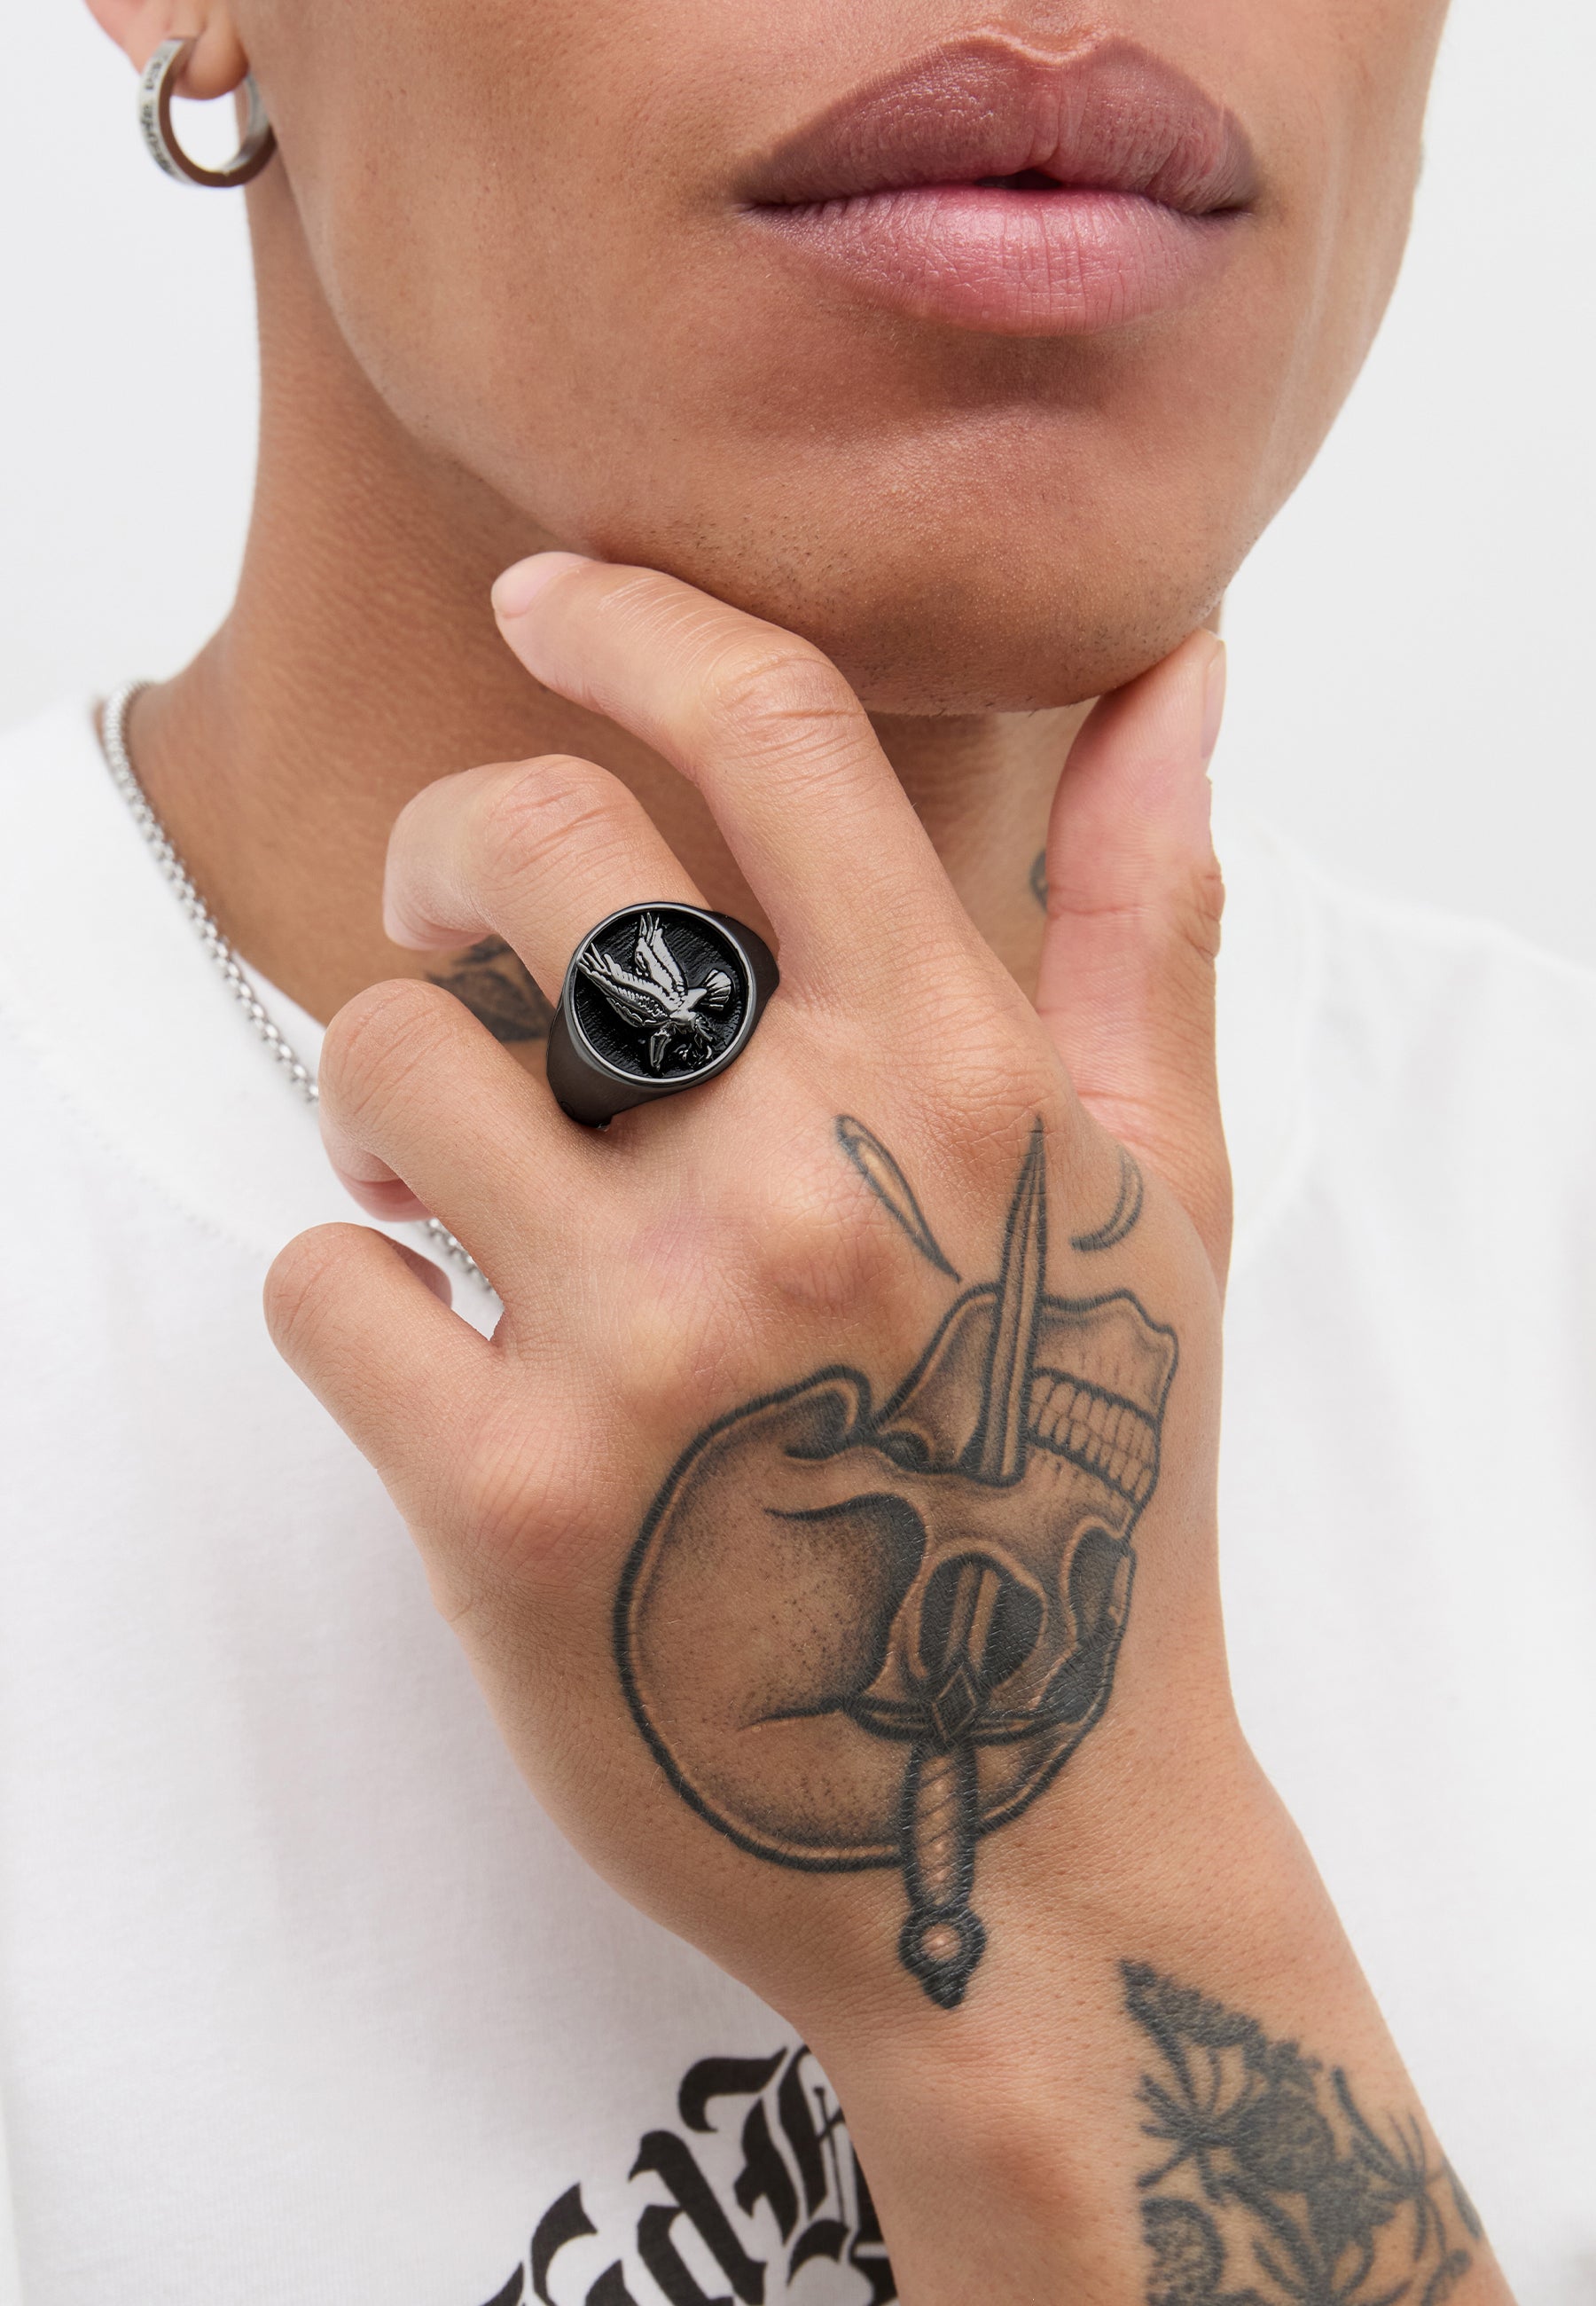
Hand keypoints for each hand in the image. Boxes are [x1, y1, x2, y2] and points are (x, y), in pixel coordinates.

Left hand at [266, 558, 1248, 2287]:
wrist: (1016, 1830)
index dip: (631, 618)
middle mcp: (797, 1184)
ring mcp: (641, 1348)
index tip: (549, 601)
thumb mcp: (1155, 1194)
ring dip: (393, 1097)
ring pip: (386, 1060)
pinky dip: (346, 1288)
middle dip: (459, 851)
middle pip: (529, 848)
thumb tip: (1179, 669)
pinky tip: (442, 1343)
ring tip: (454, 1179)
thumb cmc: (1090, 1491)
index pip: (769, 732)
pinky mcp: (504, 1508)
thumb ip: (1145, 916)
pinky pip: (313, 1282)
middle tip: (474, 938)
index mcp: (954, 1081)